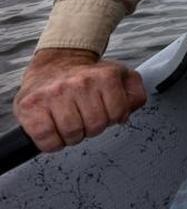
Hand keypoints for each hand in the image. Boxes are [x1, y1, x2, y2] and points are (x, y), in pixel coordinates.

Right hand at [13, 48, 146, 151]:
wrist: (55, 66)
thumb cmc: (88, 78)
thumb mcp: (121, 77)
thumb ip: (135, 94)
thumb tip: (127, 113)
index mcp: (105, 75)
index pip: (118, 114)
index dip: (112, 118)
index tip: (104, 111)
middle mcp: (79, 82)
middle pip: (95, 126)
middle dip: (92, 127)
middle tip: (84, 116)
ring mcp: (53, 94)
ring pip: (72, 135)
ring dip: (72, 135)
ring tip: (70, 121)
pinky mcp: (30, 107)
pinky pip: (47, 140)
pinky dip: (52, 142)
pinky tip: (54, 128)